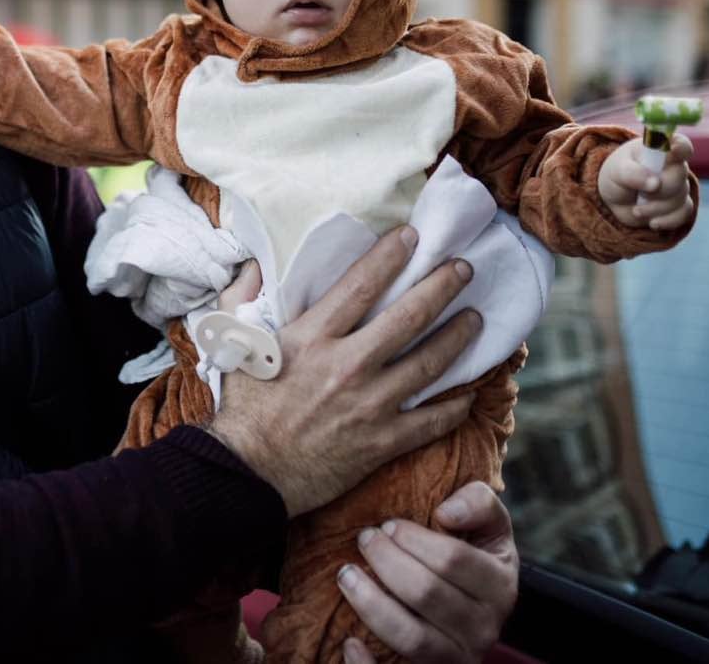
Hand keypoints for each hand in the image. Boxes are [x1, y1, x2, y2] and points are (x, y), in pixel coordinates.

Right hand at [206, 227, 480, 515]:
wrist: (248, 472)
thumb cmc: (242, 407)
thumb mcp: (232, 343)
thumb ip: (241, 298)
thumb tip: (255, 264)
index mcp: (311, 338)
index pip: (361, 285)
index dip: (391, 256)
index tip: (412, 237)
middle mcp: (347, 366)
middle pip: (408, 318)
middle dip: (441, 287)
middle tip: (463, 269)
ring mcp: (369, 405)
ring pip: (429, 364)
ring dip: (458, 337)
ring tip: (476, 319)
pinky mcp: (381, 442)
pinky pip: (431, 421)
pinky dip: (455, 405)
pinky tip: (470, 391)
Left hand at [336, 482, 519, 662]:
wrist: (474, 608)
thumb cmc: (474, 555)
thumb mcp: (489, 527)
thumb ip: (478, 502)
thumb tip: (447, 512)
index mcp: (500, 587)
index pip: (453, 560)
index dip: (414, 539)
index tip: (388, 524)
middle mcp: (484, 629)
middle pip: (427, 594)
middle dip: (386, 561)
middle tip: (364, 539)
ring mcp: (457, 658)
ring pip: (410, 637)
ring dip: (370, 603)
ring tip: (345, 574)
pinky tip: (349, 642)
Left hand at [597, 134, 693, 229]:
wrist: (614, 198)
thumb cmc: (617, 175)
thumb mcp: (617, 171)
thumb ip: (633, 173)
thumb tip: (655, 184)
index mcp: (661, 149)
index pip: (680, 144)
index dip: (680, 148)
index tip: (672, 152)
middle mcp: (674, 166)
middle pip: (679, 177)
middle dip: (658, 191)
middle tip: (640, 194)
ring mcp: (678, 186)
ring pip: (680, 198)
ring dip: (655, 208)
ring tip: (637, 210)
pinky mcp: (679, 205)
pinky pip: (685, 213)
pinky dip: (667, 220)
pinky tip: (653, 223)